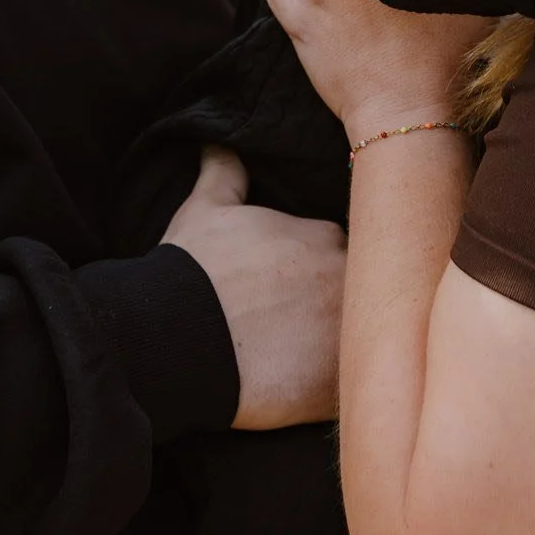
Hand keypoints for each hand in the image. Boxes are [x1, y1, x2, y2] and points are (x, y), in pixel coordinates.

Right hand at [160, 146, 344, 428]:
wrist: (170, 337)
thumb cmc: (190, 270)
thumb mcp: (206, 210)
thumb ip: (224, 171)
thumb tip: (217, 141)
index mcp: (326, 237)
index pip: (350, 250)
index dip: (326, 270)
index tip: (302, 287)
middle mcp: (346, 281)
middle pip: (364, 296)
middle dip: (342, 308)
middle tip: (303, 328)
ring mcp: (345, 335)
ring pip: (364, 343)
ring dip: (346, 350)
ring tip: (305, 363)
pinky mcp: (334, 387)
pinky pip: (352, 390)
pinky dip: (337, 392)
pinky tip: (306, 393)